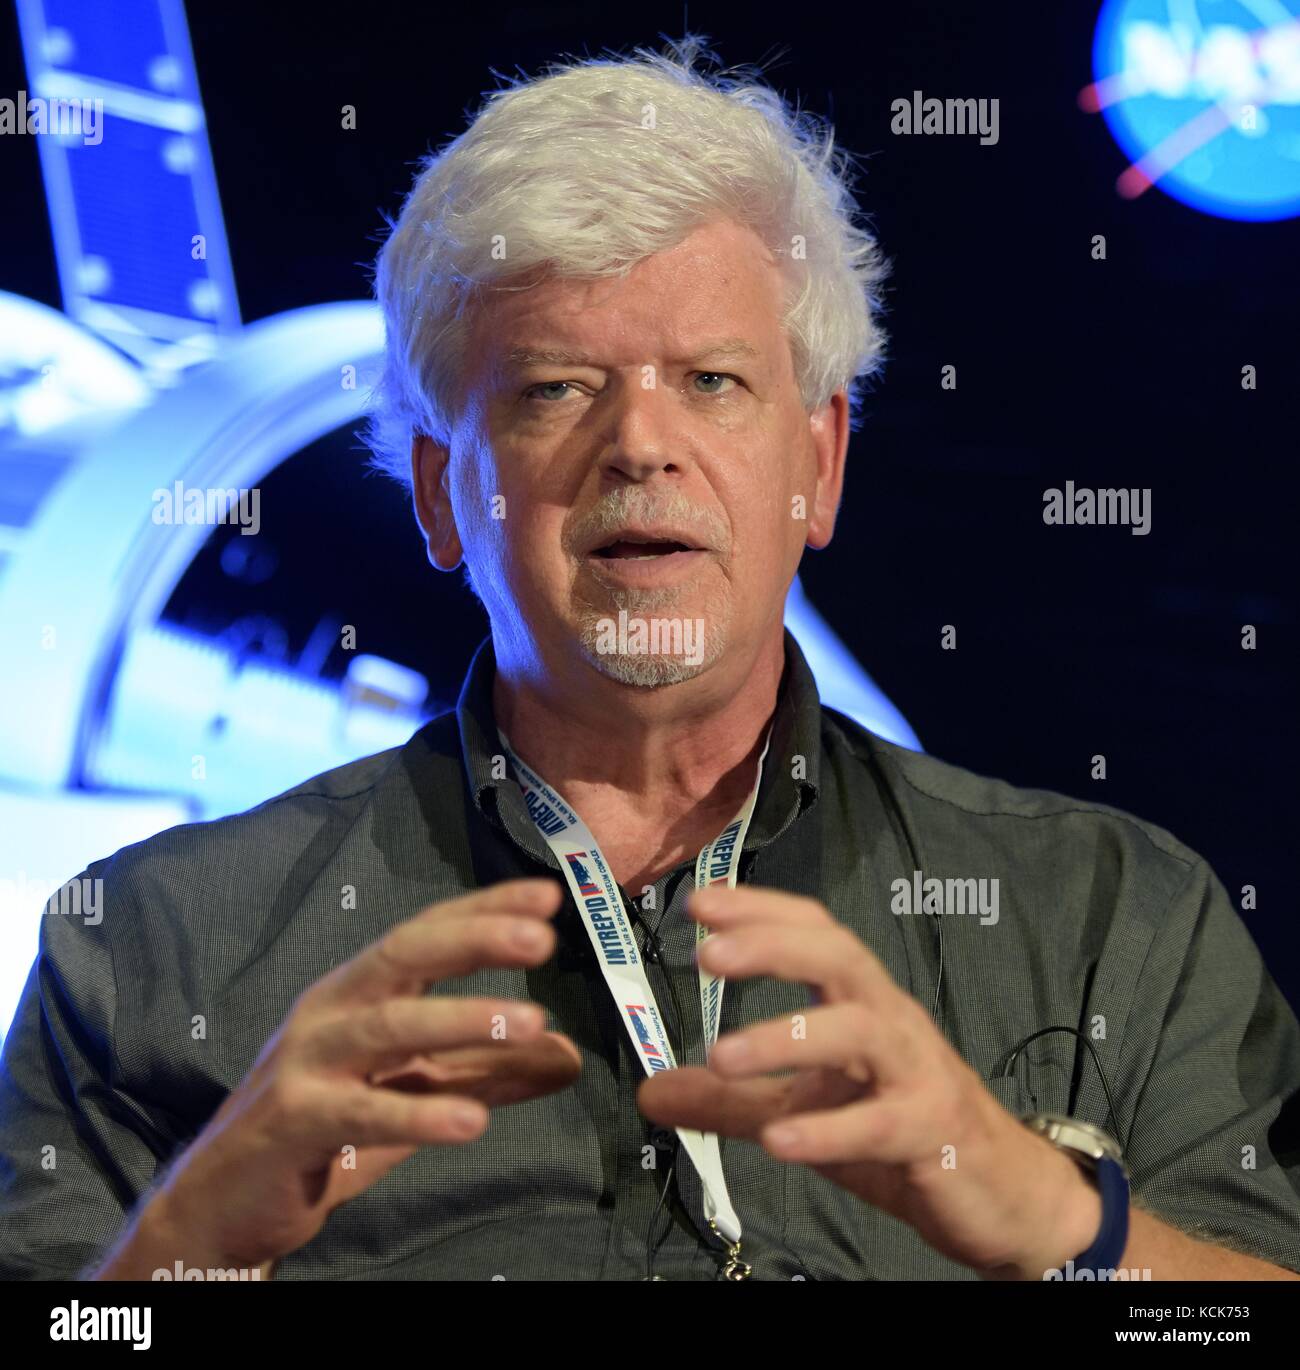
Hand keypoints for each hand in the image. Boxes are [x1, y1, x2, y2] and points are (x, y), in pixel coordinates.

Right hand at [138, 879, 577, 1270]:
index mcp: (359, 990)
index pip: (426, 933)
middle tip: (542, 940)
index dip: (483, 910)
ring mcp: (306, 1060)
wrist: (224, 1199)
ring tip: (532, 1023)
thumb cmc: (325, 1129)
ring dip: (464, 1020)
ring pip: (389, 1025)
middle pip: (404, 955)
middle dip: (474, 940)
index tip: (547, 897)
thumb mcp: (417, 1092)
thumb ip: (488, 1071)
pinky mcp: (291, 1118)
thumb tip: (570, 1055)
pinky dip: (418, 1112)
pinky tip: (472, 1120)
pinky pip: (360, 1109)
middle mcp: (331, 1009)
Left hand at [636, 885, 1101, 1278]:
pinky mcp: (934, 1132)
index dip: (760, 910)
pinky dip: (830, 1129)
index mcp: (858, 1001)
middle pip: (840, 958)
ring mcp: (917, 1073)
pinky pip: (882, 1124)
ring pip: (861, 1032)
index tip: (699, 905)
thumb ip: (729, 1099)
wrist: (999, 1192)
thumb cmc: (897, 1128)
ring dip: (789, 1036)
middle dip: (773, 946)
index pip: (814, 932)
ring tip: (722, 1055)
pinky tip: (778, 1141)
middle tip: (707, 955)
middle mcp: (889, 1021)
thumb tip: (648, 1092)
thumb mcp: (802, 1109)